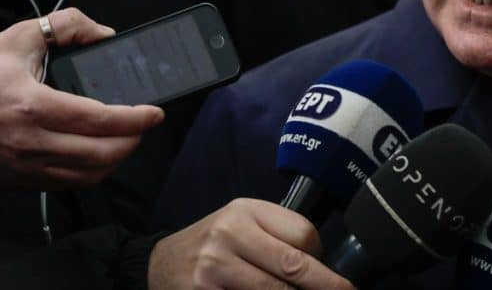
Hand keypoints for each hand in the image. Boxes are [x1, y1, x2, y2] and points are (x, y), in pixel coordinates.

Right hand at [0, 8, 163, 188]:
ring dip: (116, 158)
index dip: (135, 118)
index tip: (154, 112)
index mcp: (31, 106)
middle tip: (143, 125)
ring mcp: (24, 166)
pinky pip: (68, 183)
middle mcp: (29, 142)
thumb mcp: (18, 38)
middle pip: (101, 155)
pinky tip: (98, 151)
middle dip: (133, 140)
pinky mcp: (20, 180)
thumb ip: (66, 25)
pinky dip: (92, 170)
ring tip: (125, 137)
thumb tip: (104, 35)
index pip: (98, 120)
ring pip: (88, 175)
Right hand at [148, 198, 355, 289]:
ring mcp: (213, 268)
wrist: (159, 264)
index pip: (302, 234)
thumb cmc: (213, 244)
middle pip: (292, 266)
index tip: (330, 275)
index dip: (321, 258)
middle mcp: (229, 234)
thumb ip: (278, 236)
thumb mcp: (243, 224)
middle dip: (325, 286)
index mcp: (246, 211)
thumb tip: (322, 264)